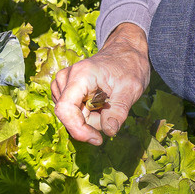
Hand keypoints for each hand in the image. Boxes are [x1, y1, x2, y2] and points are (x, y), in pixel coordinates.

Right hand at [50, 24, 150, 145]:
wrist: (125, 53)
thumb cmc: (129, 67)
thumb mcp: (131, 89)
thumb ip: (119, 110)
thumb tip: (109, 131)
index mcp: (80, 75)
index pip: (65, 110)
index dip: (78, 129)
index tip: (97, 139)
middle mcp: (66, 78)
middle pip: (71, 116)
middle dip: (93, 122)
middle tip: (113, 108)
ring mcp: (63, 84)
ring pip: (73, 117)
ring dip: (92, 117)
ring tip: (106, 101)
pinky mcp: (64, 91)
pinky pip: (74, 113)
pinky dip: (89, 114)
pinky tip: (99, 102)